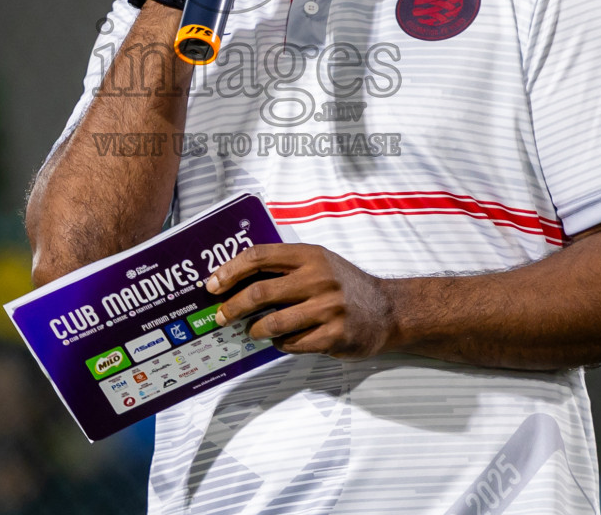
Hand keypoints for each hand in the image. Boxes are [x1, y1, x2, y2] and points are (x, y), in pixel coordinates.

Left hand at [206, 243, 395, 359]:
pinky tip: (281, 341)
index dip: (230, 271)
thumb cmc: (345, 286)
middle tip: (221, 317)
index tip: (212, 285)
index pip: (259, 256)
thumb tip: (235, 281)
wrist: (388, 310)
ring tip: (252, 331)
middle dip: (233, 307)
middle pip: (260, 292)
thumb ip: (284, 267)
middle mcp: (319, 278)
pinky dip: (279, 344)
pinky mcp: (334, 335)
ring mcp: (328, 308)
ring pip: (272, 323)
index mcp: (310, 255)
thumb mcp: (319, 263)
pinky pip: (292, 344)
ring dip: (254, 330)